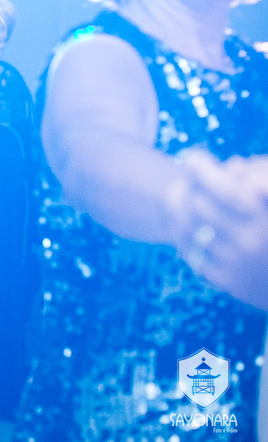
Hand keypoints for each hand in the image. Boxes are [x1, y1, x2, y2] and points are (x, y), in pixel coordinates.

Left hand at [176, 151, 267, 309]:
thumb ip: (261, 175)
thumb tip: (230, 167)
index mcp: (266, 219)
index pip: (224, 189)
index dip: (203, 169)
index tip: (194, 158)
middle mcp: (252, 242)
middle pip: (200, 206)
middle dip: (191, 188)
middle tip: (188, 180)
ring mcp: (238, 264)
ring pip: (190, 230)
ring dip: (181, 210)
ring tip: (181, 198)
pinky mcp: (230, 282)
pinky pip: (193, 253)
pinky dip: (186, 237)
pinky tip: (188, 226)